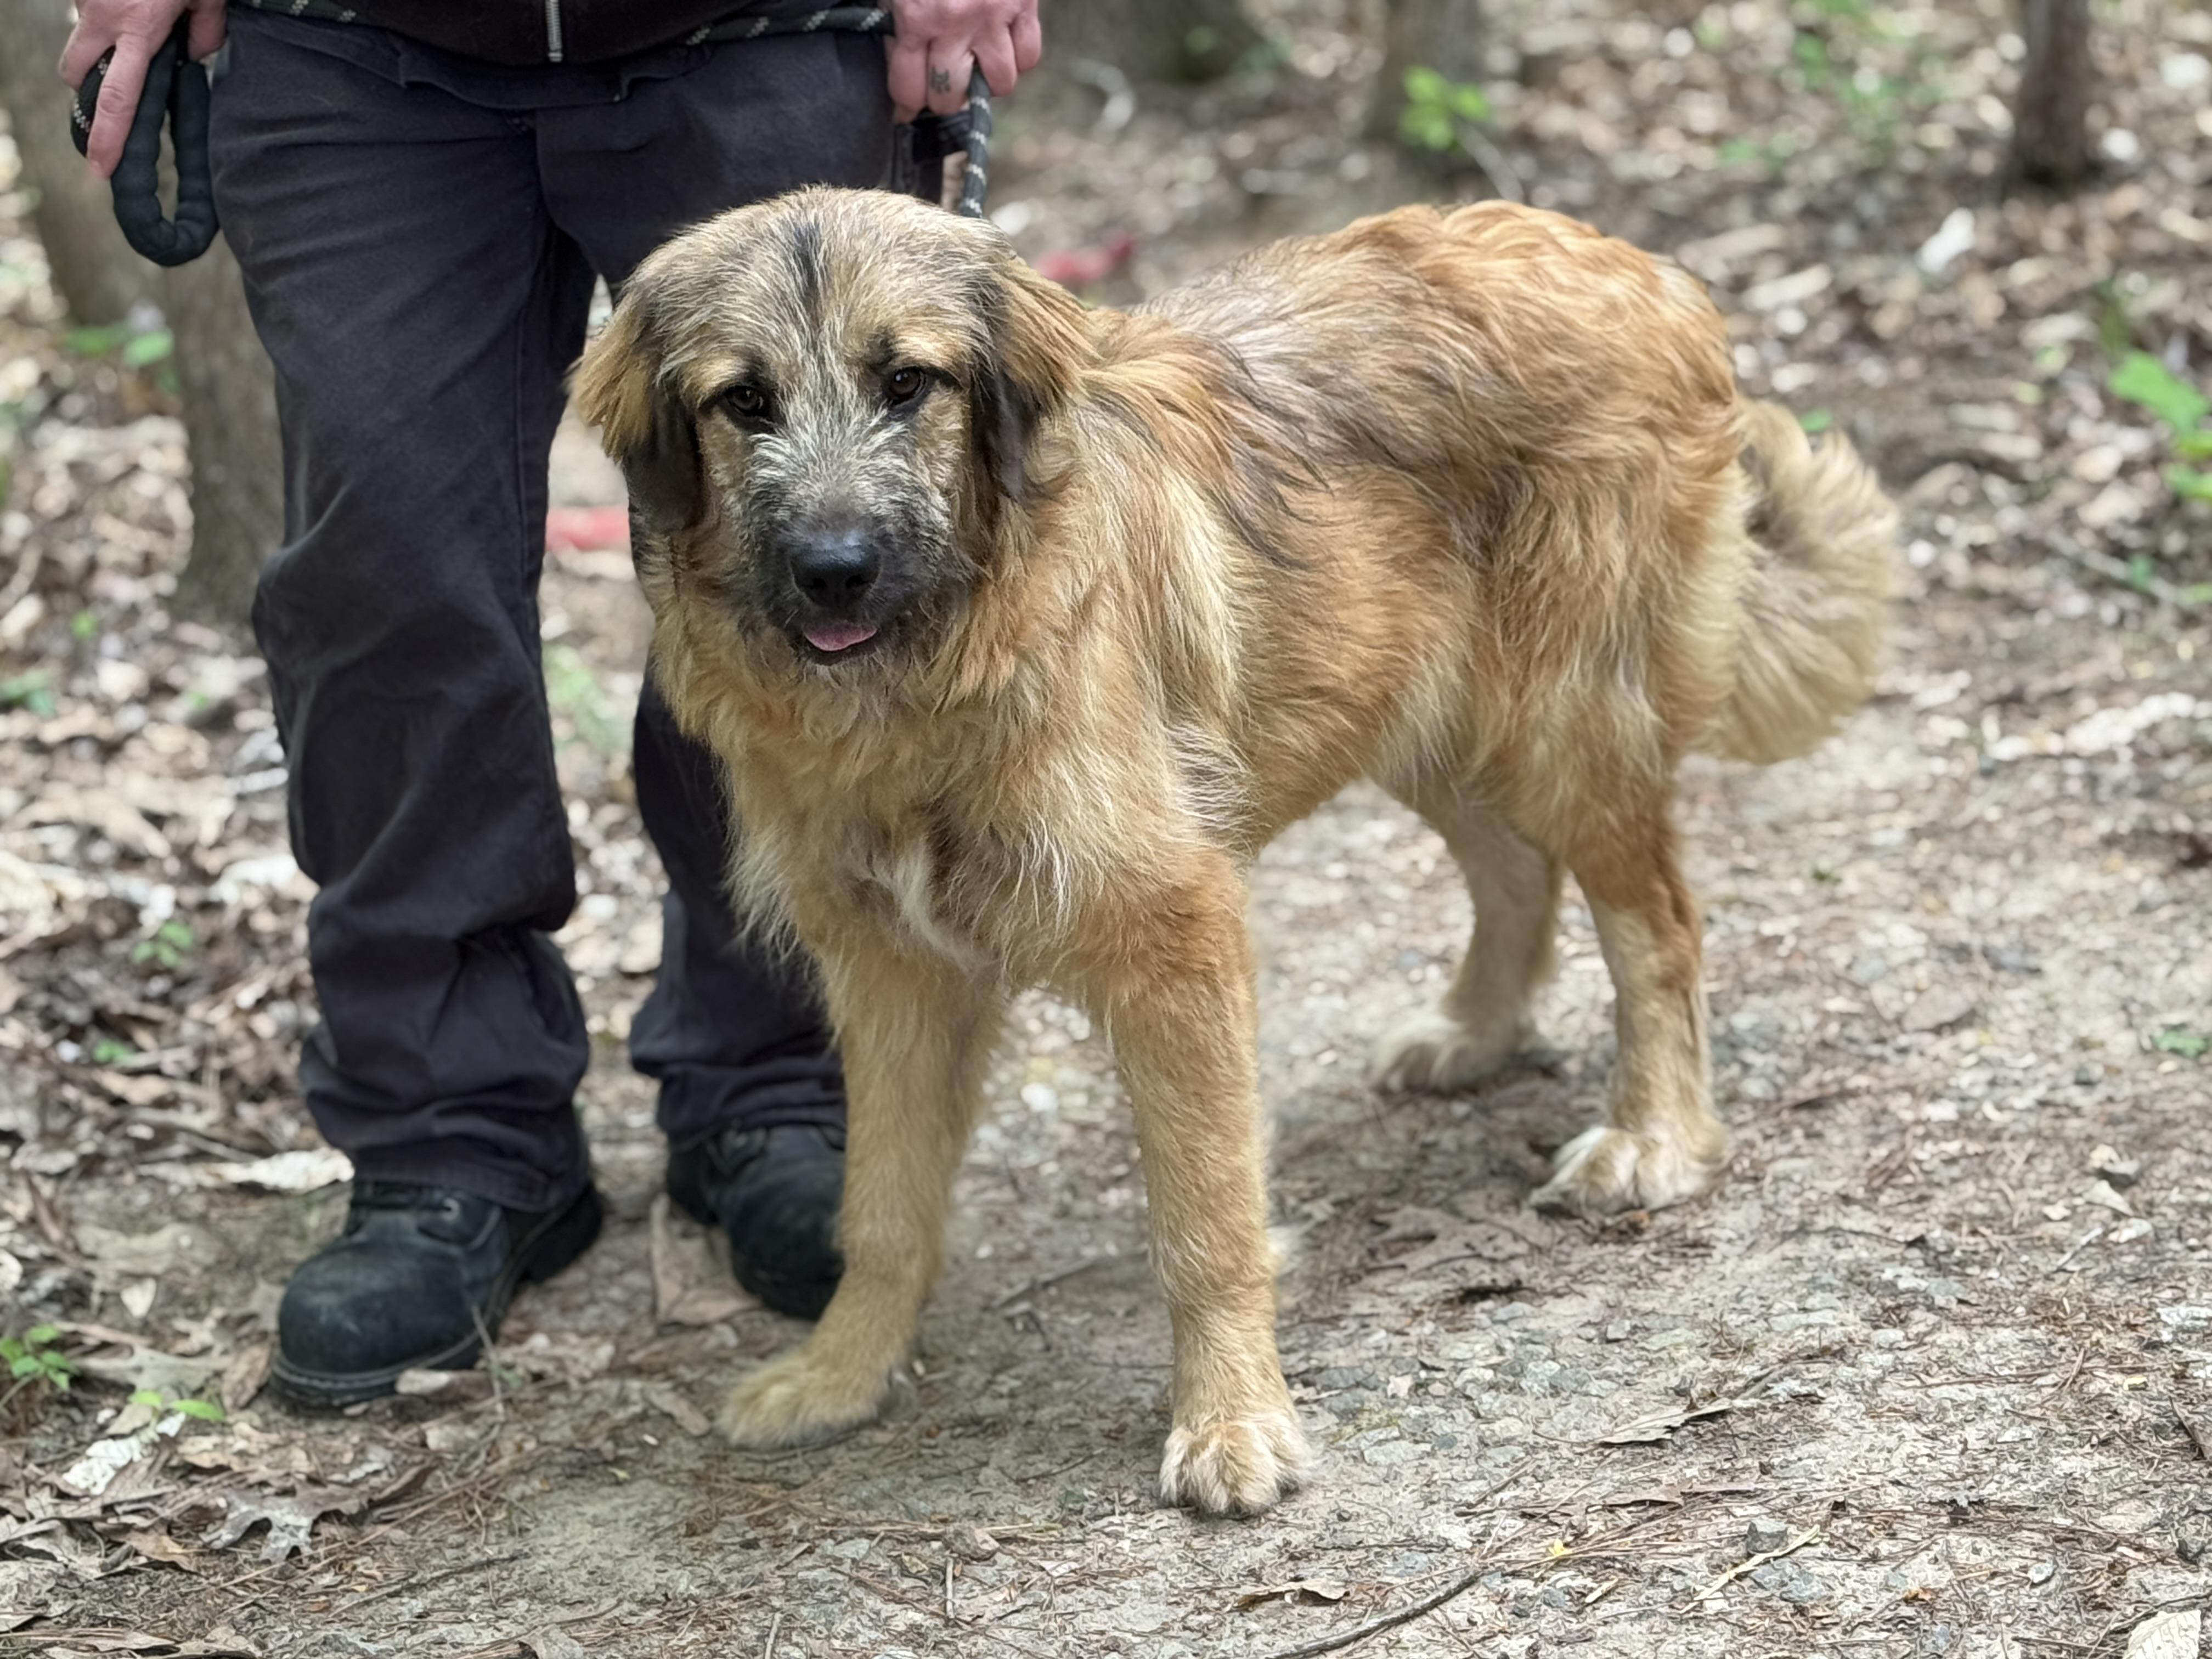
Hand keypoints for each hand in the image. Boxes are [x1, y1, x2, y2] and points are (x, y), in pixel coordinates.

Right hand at [58, 0, 224, 179]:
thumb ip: (206, 33)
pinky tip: (131, 3)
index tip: (98, 169)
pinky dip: (103, 14)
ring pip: (78, 39)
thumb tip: (194, 56)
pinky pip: (86, 9)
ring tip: (132, 32)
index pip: (118, 99)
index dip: (108, 138)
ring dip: (95, 47)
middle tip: (111, 90)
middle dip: (85, 89)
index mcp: (138, 32)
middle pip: (76, 74)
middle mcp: (102, 18)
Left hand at [887, 0, 1040, 119]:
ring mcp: (992, 18)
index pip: (909, 90)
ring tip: (979, 64)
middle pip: (949, 97)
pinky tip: (1005, 44)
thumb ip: (896, 24)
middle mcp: (953, 24)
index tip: (906, 110)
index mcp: (915, 17)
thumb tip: (901, 72)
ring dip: (988, 81)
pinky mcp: (1024, 6)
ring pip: (998, 84)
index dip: (906, 105)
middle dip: (944, 96)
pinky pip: (1028, 57)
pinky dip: (1019, 58)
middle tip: (943, 82)